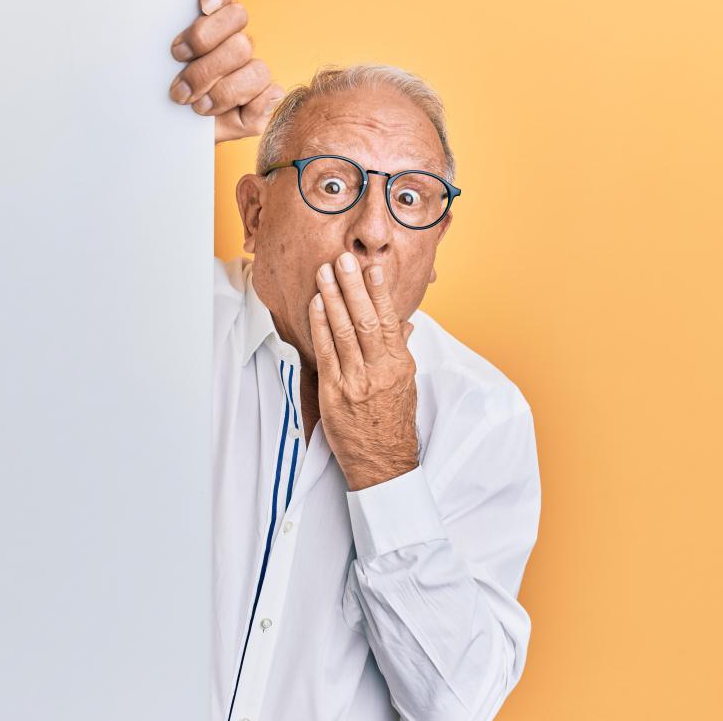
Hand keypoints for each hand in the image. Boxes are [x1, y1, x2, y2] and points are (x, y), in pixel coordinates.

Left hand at [168, 0, 283, 143]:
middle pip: (238, 25)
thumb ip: (162, 61)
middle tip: (180, 84)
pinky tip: (234, 111)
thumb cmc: (167, 104)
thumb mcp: (156, 81)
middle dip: (205, 56)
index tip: (202, 7)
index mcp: (210, 22)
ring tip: (196, 105)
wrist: (174, 136)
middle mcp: (234, 38)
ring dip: (222, 89)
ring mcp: (251, 68)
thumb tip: (186, 45)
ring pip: (253, 63)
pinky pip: (270, 93)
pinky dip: (251, 104)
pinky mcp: (264, 98)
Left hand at [308, 252, 419, 491]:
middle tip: (343, 260)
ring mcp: (356, 382)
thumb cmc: (393, 422)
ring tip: (325, 273)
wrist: (383, 463)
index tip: (372, 268)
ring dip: (333, 299)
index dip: (380, 293)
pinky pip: (326, 353)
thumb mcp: (406, 385)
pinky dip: (320, 326)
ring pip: (344, 332)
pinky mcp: (335, 393)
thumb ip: (402, 351)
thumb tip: (406, 325)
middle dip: (353, 287)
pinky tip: (316, 304)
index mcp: (400, 366)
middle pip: (366, 321)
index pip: (391, 321)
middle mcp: (380, 371)